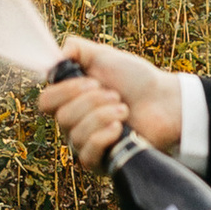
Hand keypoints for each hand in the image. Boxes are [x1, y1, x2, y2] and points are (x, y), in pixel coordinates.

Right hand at [35, 36, 180, 169]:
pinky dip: (104, 137)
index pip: (46, 102)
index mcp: (70, 99)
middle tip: (116, 95)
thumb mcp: (104, 55)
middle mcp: (74, 122)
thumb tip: (56, 56)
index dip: (65, 91)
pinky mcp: (100, 160)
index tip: (91, 81)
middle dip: (92, 102)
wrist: (164, 101)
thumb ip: (76, 48)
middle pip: (62, 117)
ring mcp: (86, 142)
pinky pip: (87, 155)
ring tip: (124, 109)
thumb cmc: (135, 79)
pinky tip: (120, 128)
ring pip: (76, 134)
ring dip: (104, 116)